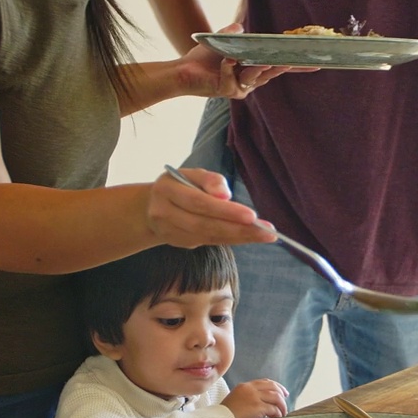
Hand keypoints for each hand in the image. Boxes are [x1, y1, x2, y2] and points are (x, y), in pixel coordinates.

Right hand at [147, 167, 276, 247]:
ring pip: (208, 237)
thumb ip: (209, 179)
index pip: (199, 202)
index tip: (252, 216)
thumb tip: (225, 195)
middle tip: (267, 232)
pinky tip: (250, 237)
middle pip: (205, 224)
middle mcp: (164, 213)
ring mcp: (170, 232)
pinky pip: (208, 242)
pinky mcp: (179, 243)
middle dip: (238, 229)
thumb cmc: (178, 186)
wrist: (150, 208)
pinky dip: (231, 240)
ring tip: (265, 235)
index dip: (226, 211)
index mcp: (166, 190)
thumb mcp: (190, 174)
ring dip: (239, 237)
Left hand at [178, 23, 288, 99]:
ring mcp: (240, 88)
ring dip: (260, 69)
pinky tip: (226, 61)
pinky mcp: (227, 91)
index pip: (278, 67)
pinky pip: (232, 79)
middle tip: (294, 60)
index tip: (316, 63)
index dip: (296, 66)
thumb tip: (241, 27)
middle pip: (272, 73)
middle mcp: (250, 81)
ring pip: (256, 77)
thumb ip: (233, 34)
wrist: (184, 70)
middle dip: (284, 67)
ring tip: (269, 62)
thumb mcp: (222, 41)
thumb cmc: (204, 57)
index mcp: (253, 69)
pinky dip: (229, 68)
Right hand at [221, 379, 289, 417]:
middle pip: (273, 387)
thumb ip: (248, 397)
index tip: (282, 392)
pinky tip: (277, 417)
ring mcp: (254, 397)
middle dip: (282, 393)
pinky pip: (273, 408)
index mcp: (245, 386)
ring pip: (276, 397)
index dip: (276, 386)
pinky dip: (277, 413)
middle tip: (286, 401)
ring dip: (282, 405)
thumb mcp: (236, 400)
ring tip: (282, 413)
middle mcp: (250, 389)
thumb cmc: (226, 414)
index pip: (264, 382)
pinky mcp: (257, 407)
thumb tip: (263, 403)